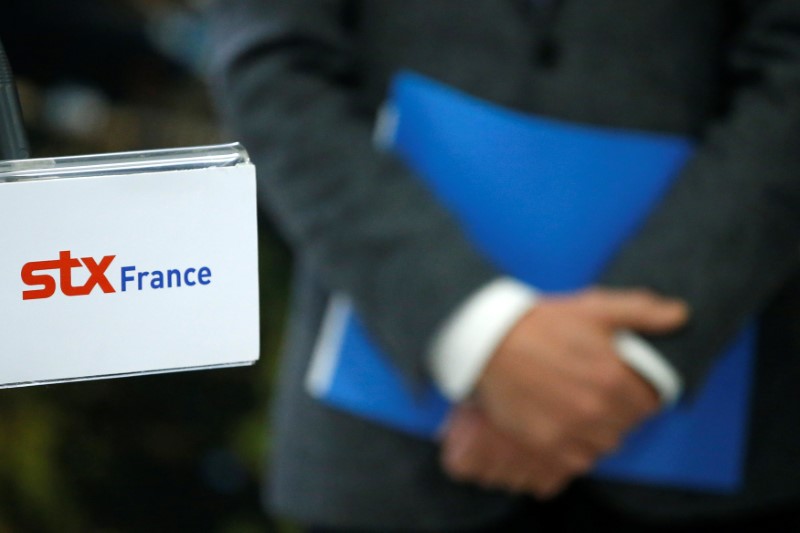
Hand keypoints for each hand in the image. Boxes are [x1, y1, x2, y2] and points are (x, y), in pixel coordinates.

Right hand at [443, 287, 687, 496]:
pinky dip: (576, 449)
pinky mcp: (545, 443)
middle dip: (618, 413)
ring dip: (598, 433)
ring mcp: (570, 429)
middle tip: (597, 396)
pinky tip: (564, 428)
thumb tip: (680, 315)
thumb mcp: (593, 308)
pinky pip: (577, 461)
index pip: (649, 404)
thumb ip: (640, 311)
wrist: (489, 341)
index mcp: (613, 377)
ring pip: (604, 446)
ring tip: (580, 413)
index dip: (639, 395)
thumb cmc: (541, 323)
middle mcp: (596, 409)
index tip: (624, 387)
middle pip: (626, 426)